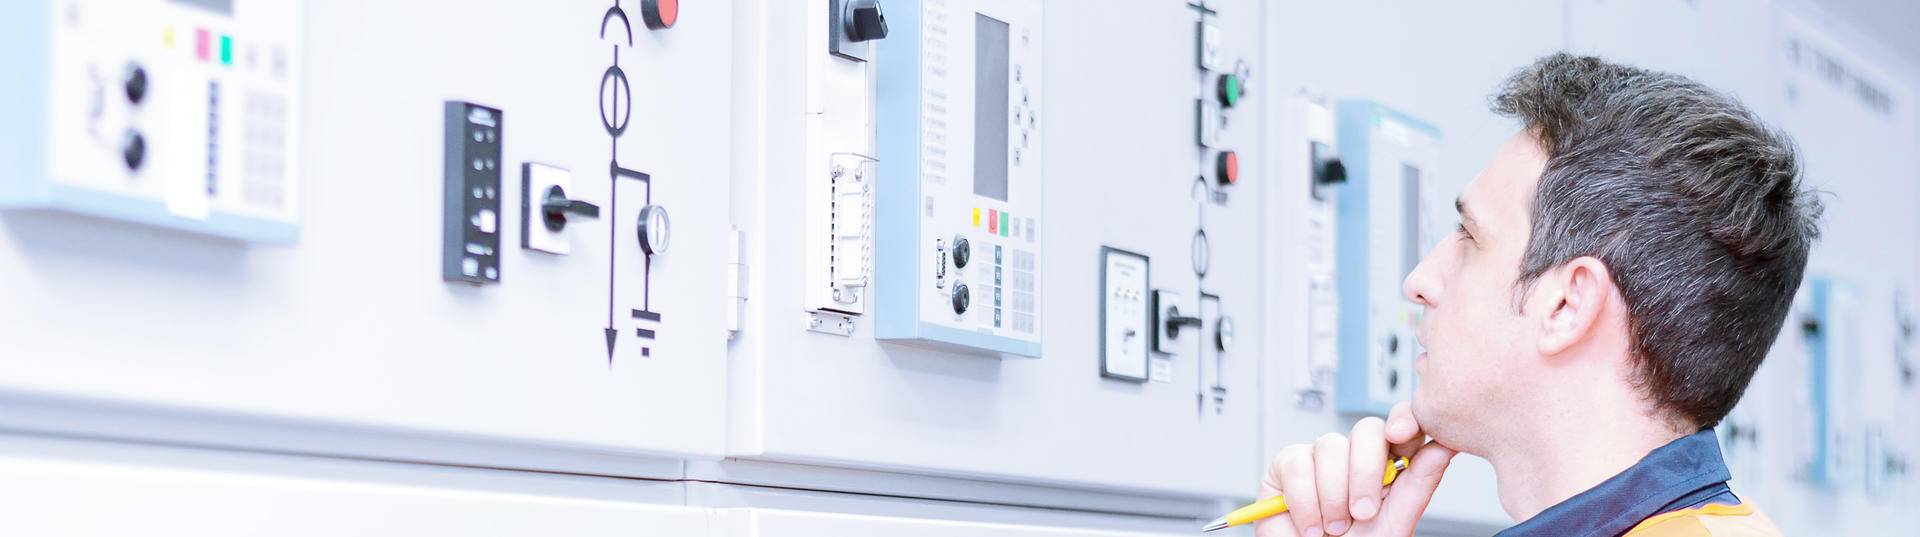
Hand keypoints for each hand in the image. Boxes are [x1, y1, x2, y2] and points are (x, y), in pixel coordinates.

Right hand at [1254, 402, 1457, 536]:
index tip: (1401, 435)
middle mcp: (1353, 457)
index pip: (1400, 424)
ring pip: (1329, 446)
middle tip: (1364, 513)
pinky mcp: (1285, 466)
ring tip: (1334, 528)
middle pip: (1366, 429)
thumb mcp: (1393, 523)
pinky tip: (1311, 526)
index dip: (1404, 420)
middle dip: (1366, 473)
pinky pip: (1296, 463)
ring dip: (1333, 497)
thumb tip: (1444, 447)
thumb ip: (1418, 485)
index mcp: (1387, 465)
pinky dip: (1305, 503)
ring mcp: (1319, 458)